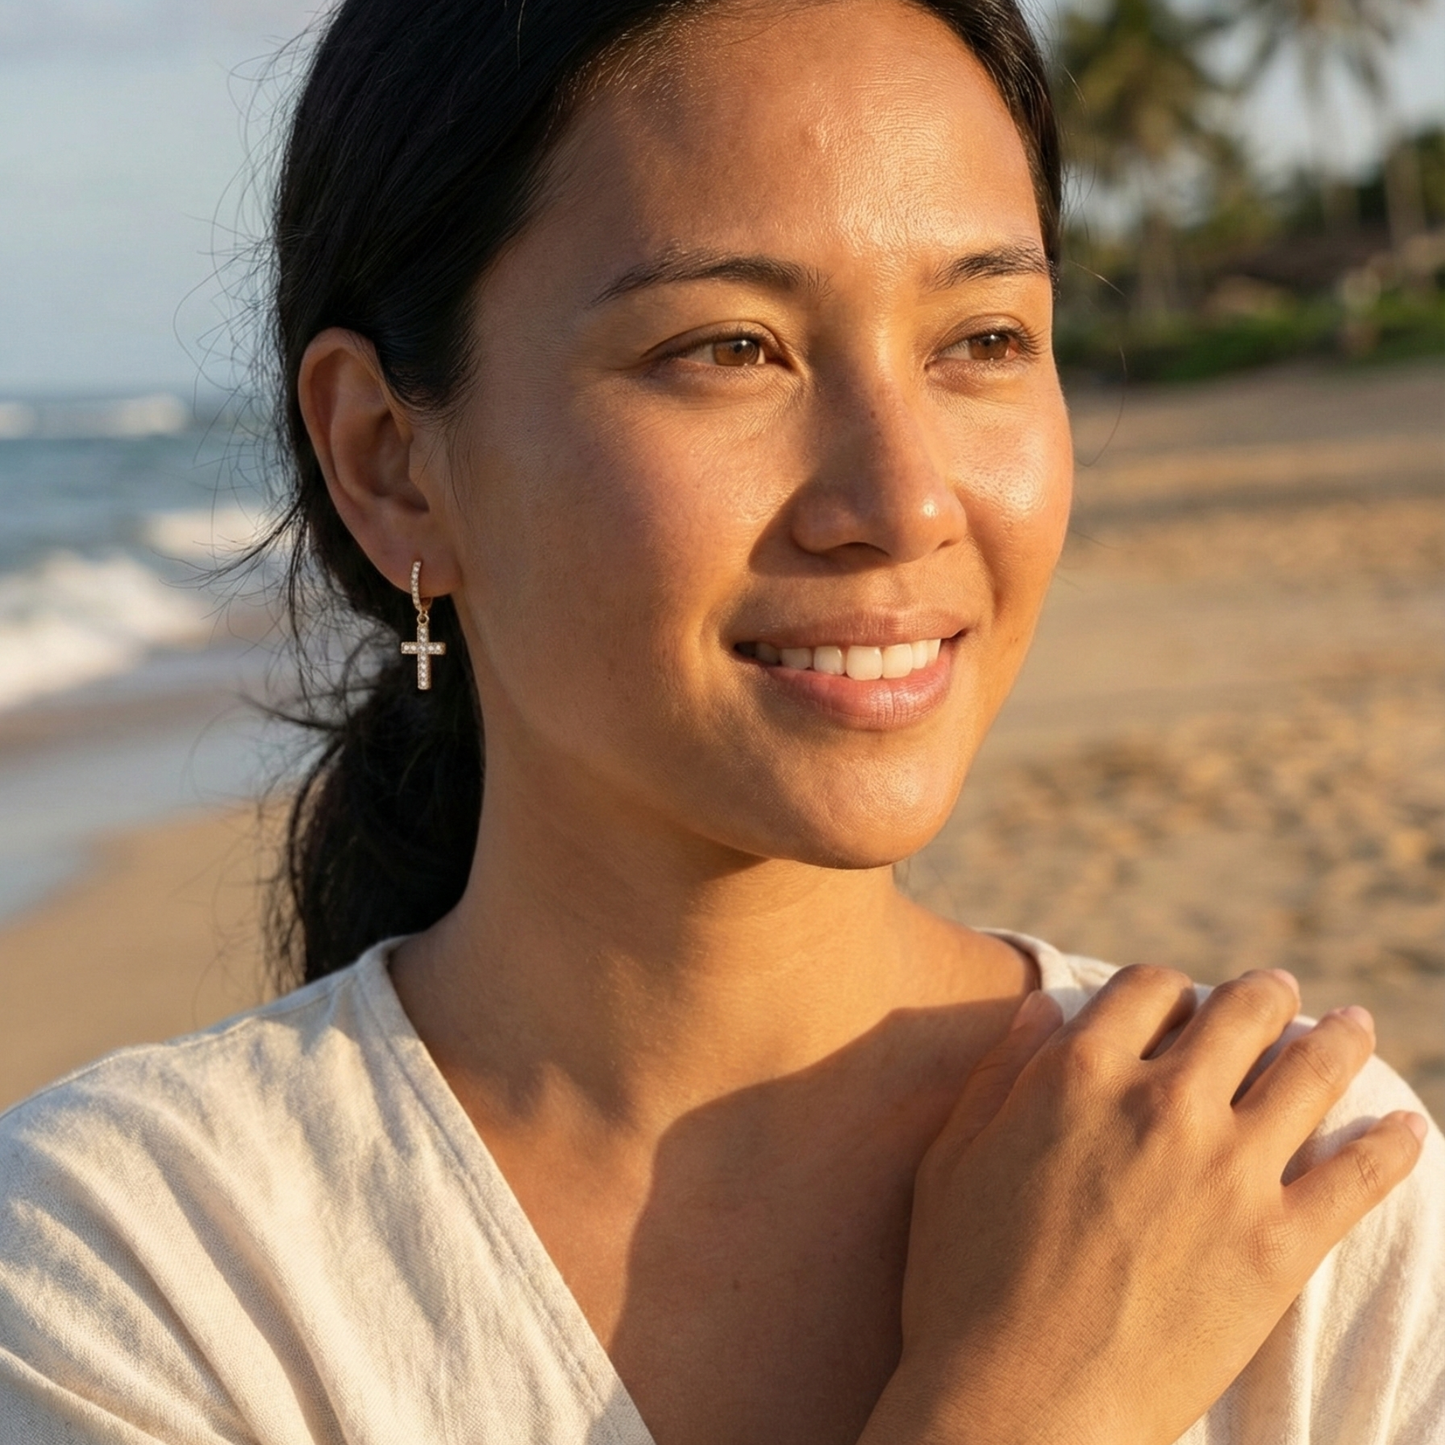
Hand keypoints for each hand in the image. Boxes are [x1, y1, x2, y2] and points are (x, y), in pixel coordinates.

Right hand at [862, 967, 1427, 1444]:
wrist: (1019, 1405)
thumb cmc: (964, 1282)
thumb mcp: (954, 1156)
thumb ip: (1002, 1070)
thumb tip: (1045, 1004)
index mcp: (1079, 1074)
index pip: (1147, 989)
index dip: (1167, 988)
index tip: (1179, 1002)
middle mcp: (1162, 1103)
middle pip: (1240, 1013)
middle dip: (1265, 994)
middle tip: (1280, 991)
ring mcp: (1228, 1172)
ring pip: (1310, 1072)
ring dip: (1339, 1037)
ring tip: (1354, 1024)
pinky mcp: (1279, 1245)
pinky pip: (1359, 1176)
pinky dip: (1393, 1144)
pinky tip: (1409, 1126)